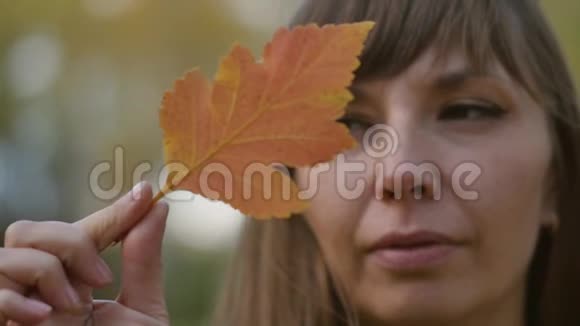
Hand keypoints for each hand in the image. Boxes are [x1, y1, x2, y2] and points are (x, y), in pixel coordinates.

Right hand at [0, 182, 169, 324]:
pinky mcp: (3, 324)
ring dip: (47, 268)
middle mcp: (42, 289)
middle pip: (30, 229)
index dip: (112, 212)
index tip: (144, 194)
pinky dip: (16, 297)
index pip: (83, 230)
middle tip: (100, 277)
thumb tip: (156, 207)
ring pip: (9, 251)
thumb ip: (144, 262)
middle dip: (69, 240)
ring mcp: (17, 308)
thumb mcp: (143, 312)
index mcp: (77, 281)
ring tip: (74, 306)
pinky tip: (43, 317)